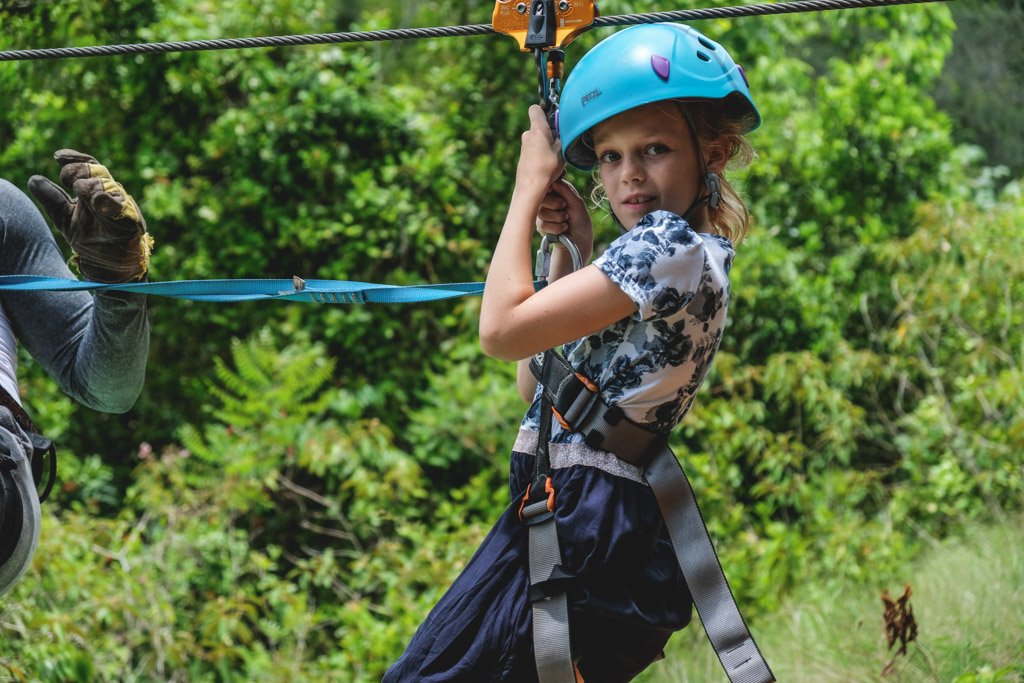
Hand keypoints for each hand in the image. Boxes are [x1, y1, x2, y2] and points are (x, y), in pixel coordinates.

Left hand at [28, 149, 152, 282]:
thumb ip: (52, 199)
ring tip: (83, 195)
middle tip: (70, 184)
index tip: (57, 157)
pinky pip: (122, 209)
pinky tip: (99, 201)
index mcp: (97, 191)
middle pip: (97, 172)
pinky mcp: (132, 225)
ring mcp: (123, 209)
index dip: (74, 159)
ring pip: (108, 187)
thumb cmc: (91, 241)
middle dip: (80, 173)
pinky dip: (111, 204)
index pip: (88, 165)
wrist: (109, 269)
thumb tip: (34, 179)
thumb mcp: (65, 218)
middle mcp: (112, 196)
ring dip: (92, 188)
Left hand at [515, 105, 563, 195]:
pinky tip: (547, 166)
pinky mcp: (523, 157)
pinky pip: (534, 151)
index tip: (553, 119)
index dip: (544, 111)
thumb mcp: (562, 149)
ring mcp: (524, 146)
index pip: (535, 109)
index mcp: (537, 128)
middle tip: (559, 144)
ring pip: (537, 140)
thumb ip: (563, 136)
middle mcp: (528, 135)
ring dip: (546, 145)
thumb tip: (564, 129)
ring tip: (554, 158)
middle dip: (549, 133)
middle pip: (539, 127)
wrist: (531, 186)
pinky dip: (541, 155)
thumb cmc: (547, 166)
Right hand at [536, 177, 592, 257]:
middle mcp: (547, 200)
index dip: (550, 189)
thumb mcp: (577, 202)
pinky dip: (556, 228)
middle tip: (565, 208)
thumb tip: (553, 180)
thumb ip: (565, 190)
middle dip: (555, 204)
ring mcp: (542, 213)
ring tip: (566, 220)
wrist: (580, 240)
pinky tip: (563, 228)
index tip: (558, 194)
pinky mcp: (540, 225)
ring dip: (558, 218)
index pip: (546, 184)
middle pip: (540, 197)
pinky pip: (542, 224)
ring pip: (541, 212)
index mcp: (556, 191)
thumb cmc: (581, 220)